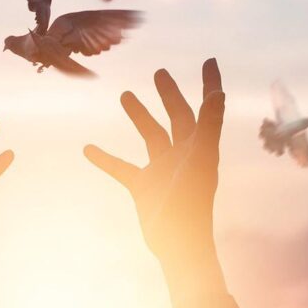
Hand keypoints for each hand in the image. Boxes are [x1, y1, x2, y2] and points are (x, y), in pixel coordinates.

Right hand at [85, 58, 227, 304]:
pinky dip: (106, 159)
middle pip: (177, 117)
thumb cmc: (192, 206)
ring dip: (139, 116)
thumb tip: (219, 94)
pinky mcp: (145, 187)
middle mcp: (184, 155)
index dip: (210, 85)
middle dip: (169, 95)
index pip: (207, 109)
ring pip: (151, 136)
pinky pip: (123, 168)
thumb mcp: (198, 161)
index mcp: (201, 147)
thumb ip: (208, 127)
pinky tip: (88, 148)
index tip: (209, 61)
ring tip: (124, 95)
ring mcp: (163, 170)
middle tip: (160, 73)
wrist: (178, 245)